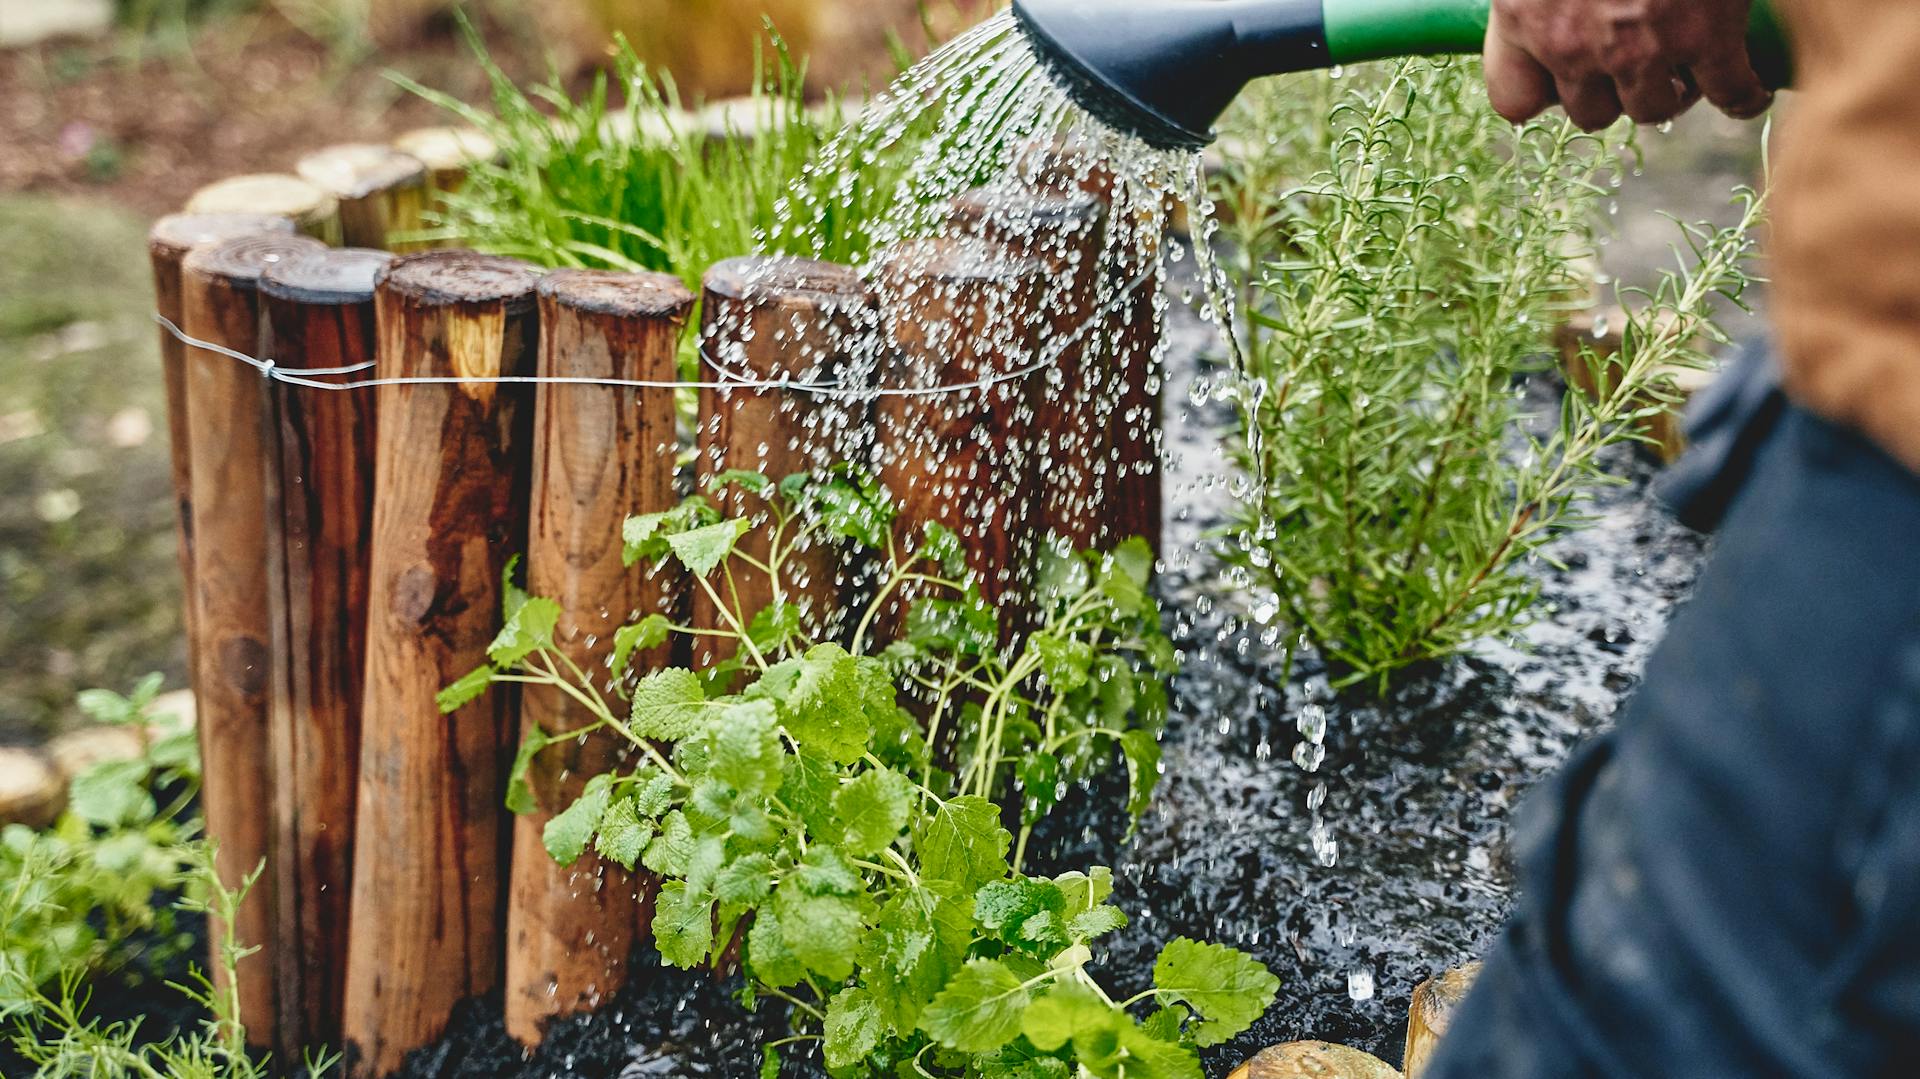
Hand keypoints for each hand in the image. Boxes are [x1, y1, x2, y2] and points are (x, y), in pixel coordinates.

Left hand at [1483, 0, 1772, 129]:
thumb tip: (1563, 5)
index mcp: (1524, 17)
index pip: (1513, 101)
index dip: (1542, 92)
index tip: (1561, 79)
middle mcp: (1574, 46)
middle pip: (1590, 113)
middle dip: (1611, 92)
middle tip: (1634, 64)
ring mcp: (1641, 49)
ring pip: (1654, 108)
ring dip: (1668, 93)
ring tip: (1684, 70)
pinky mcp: (1707, 36)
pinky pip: (1728, 91)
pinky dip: (1740, 96)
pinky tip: (1745, 92)